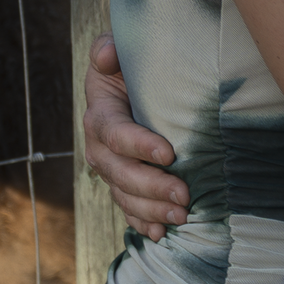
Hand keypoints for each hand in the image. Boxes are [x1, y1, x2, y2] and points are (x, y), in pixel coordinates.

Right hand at [81, 35, 189, 237]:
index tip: (169, 153)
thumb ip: (109, 49)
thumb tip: (107, 54)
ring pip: (124, 196)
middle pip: (120, 173)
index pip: (115, 133)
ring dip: (151, 210)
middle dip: (151, 186)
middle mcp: (99, 148)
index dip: (139, 144)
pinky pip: (127, 210)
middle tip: (184, 195)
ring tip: (182, 216)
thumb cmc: (129, 67)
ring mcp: (110, 171)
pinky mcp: (121, 186)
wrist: (130, 86)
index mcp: (99, 115)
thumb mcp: (118, 51)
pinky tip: (161, 234)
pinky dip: (142, 223)